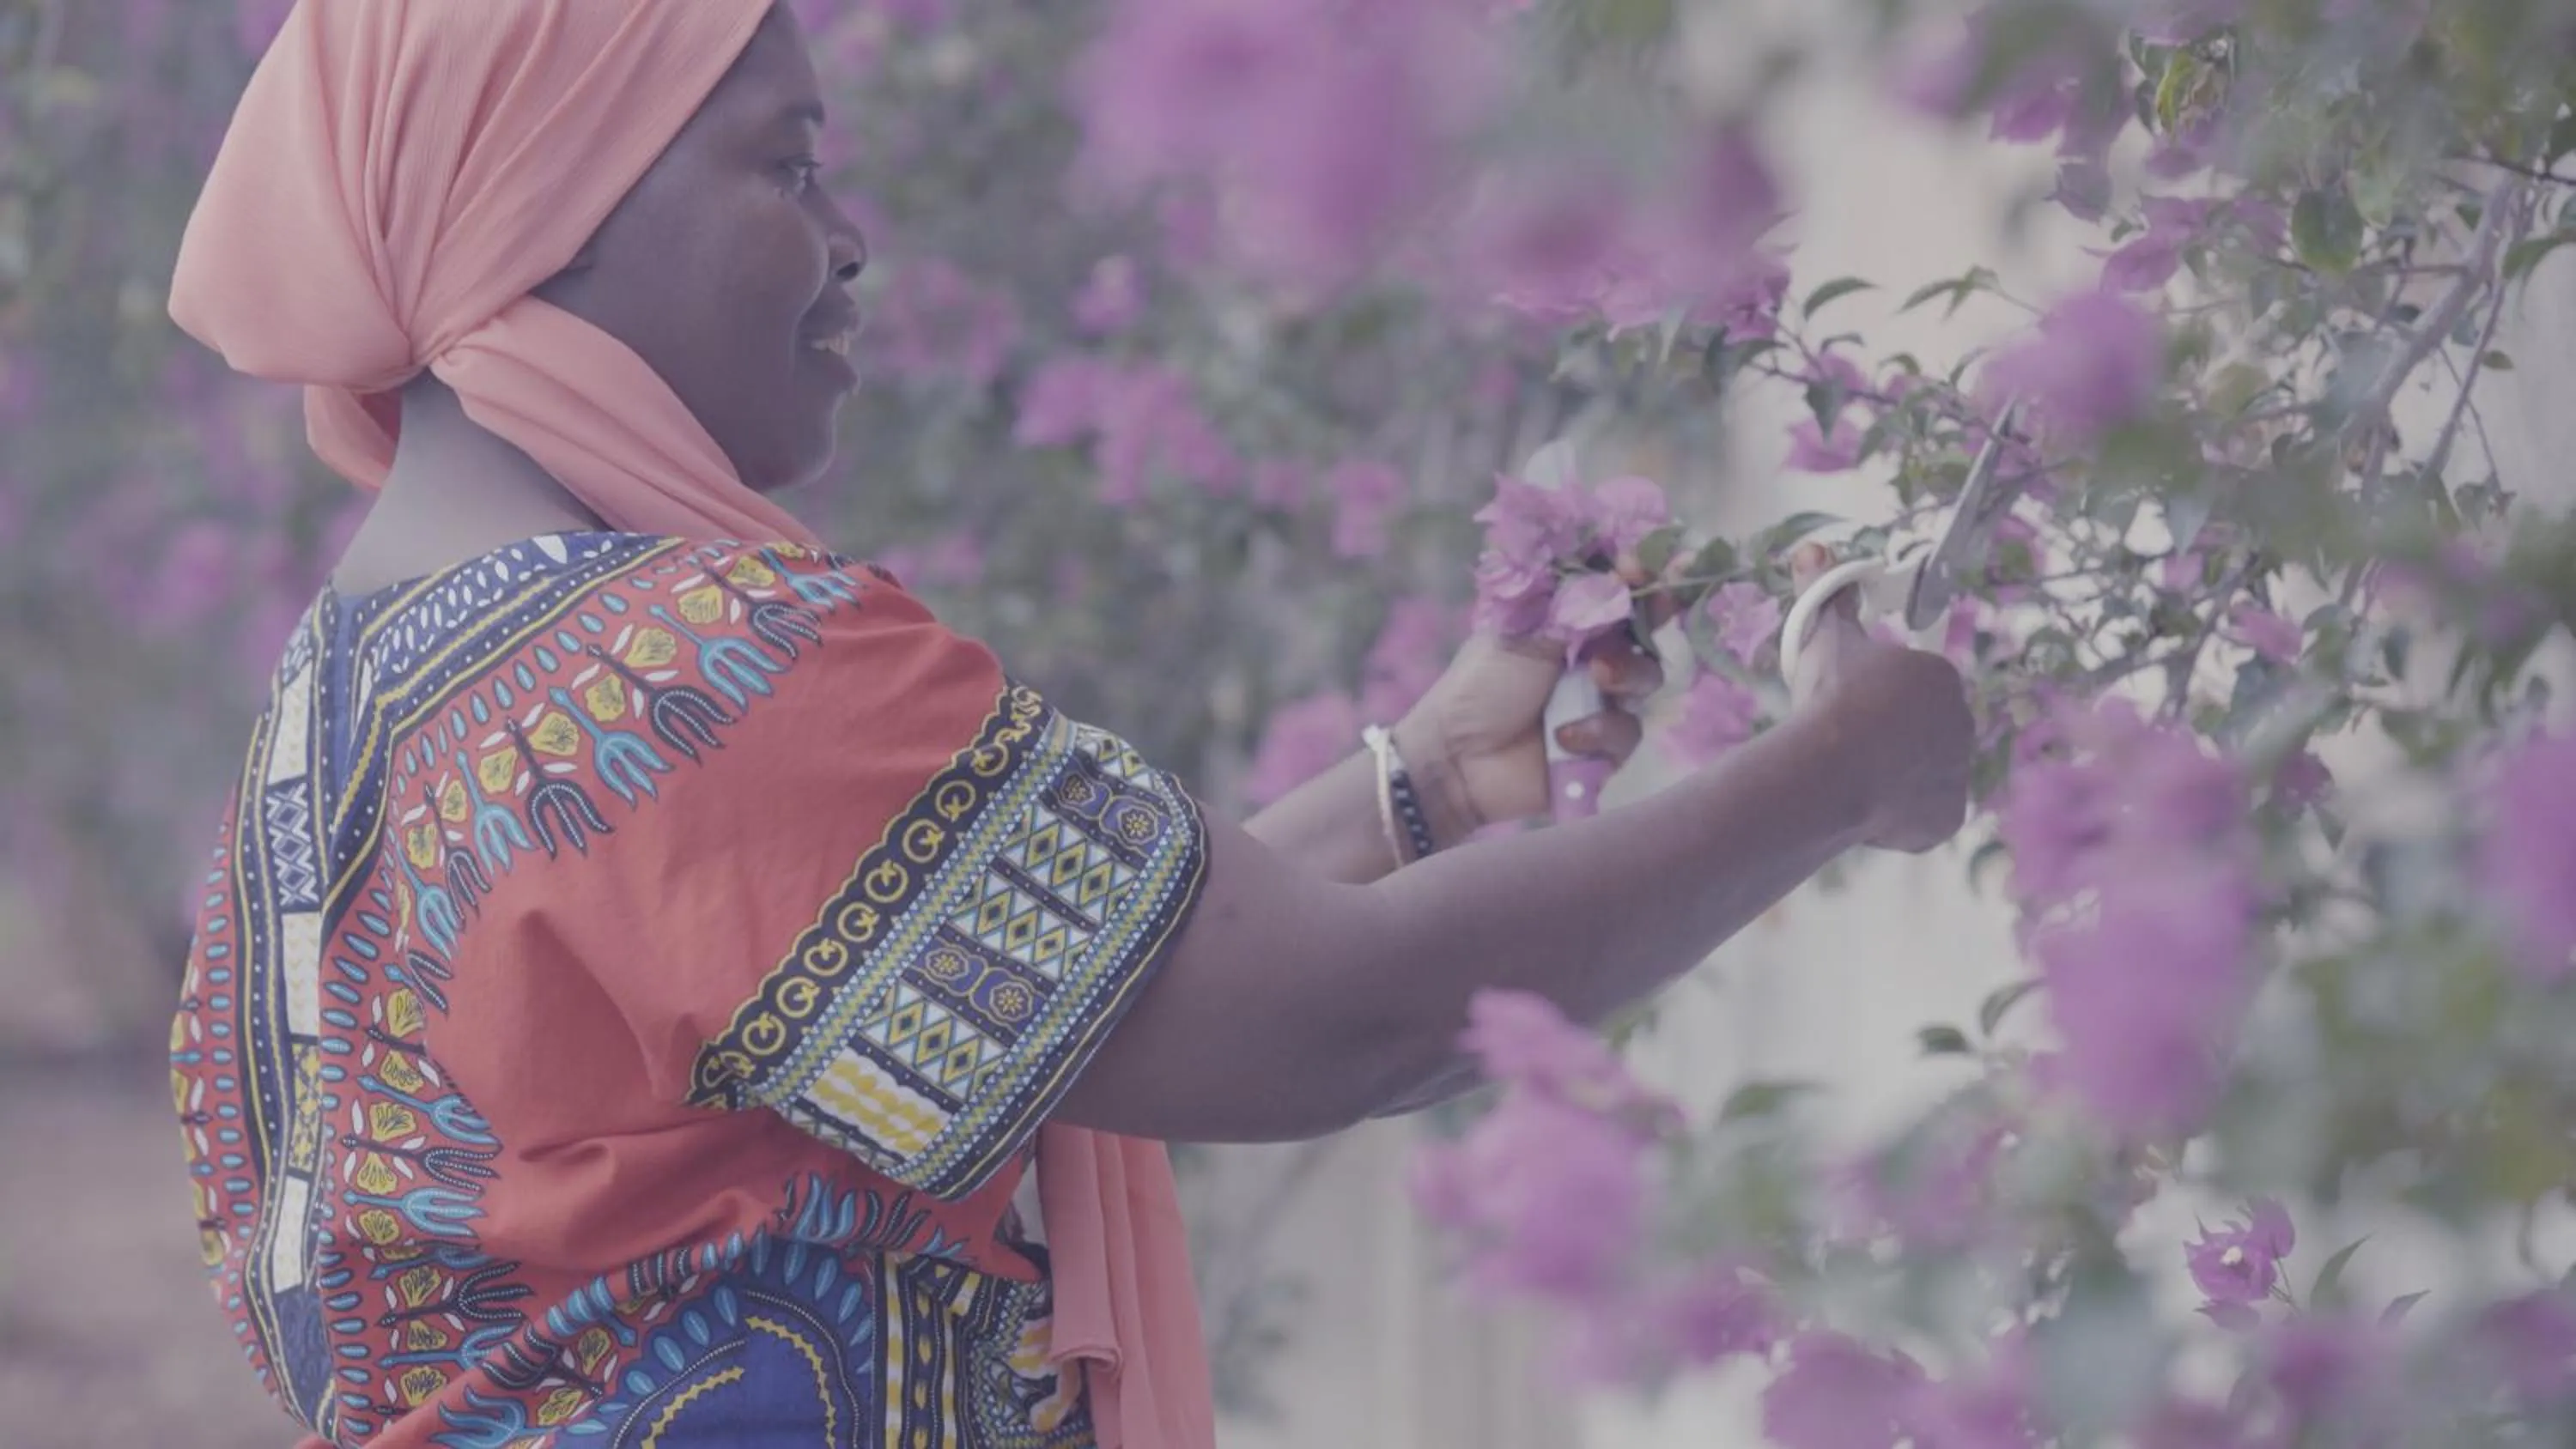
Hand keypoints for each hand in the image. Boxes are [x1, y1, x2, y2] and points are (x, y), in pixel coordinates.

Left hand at [1394, 558, 1666, 839]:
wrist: (1458, 758)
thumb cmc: (1480, 687)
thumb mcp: (1524, 636)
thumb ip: (1574, 609)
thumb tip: (1619, 573)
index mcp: (1569, 624)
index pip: (1617, 592)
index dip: (1637, 576)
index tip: (1638, 567)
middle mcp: (1593, 658)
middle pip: (1646, 631)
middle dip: (1652, 616)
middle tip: (1653, 603)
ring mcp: (1602, 702)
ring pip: (1645, 679)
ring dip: (1626, 673)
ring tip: (1598, 675)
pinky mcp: (1605, 747)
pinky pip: (1626, 733)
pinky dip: (1597, 730)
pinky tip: (1563, 736)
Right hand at [1784, 543, 1973, 852]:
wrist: (1830, 770)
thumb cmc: (1831, 698)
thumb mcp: (1823, 638)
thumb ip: (1825, 595)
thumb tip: (1813, 550)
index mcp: (1940, 678)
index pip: (1915, 689)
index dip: (1878, 700)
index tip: (1849, 709)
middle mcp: (1962, 723)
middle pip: (1924, 732)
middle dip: (1892, 739)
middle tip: (1848, 747)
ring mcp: (1958, 774)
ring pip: (1925, 774)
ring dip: (1898, 777)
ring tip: (1854, 779)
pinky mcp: (1947, 817)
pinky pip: (1923, 815)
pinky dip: (1901, 817)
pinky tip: (1867, 810)